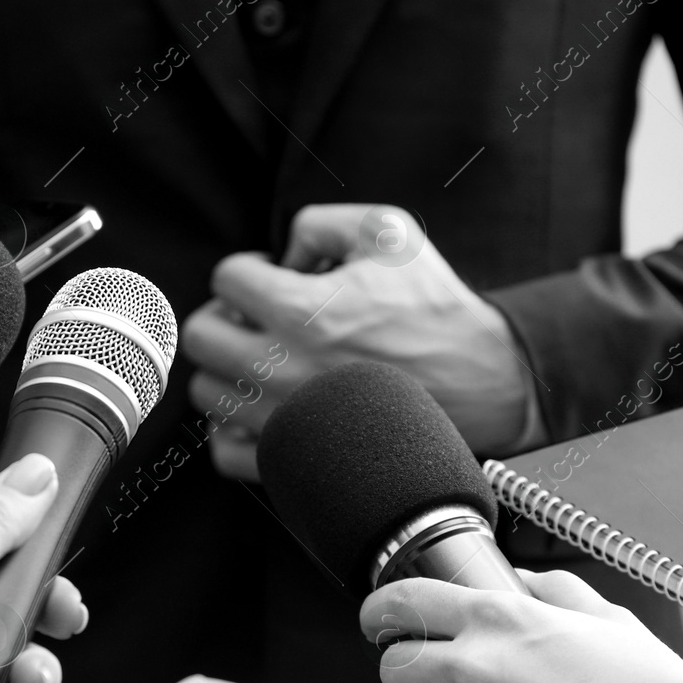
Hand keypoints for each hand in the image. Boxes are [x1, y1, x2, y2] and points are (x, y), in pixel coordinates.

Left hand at [182, 204, 538, 480]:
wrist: (481, 381)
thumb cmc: (435, 308)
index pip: (225, 278)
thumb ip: (319, 223)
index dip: (249, 269)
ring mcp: (283, 419)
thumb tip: (282, 254)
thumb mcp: (390, 231)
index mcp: (301, 312)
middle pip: (200, 337)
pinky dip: (234, 431)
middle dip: (226, 317)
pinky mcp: (294, 459)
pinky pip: (225, 453)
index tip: (274, 277)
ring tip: (267, 360)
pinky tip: (264, 407)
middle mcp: (281, 369)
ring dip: (228, 370)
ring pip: (207, 393)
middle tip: (261, 319)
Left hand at [364, 571, 682, 682]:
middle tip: (429, 661)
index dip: (381, 608)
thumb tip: (522, 580)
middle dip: (405, 661)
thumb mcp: (601, 615)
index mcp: (499, 616)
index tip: (383, 615)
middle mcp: (474, 664)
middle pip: (389, 662)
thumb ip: (550, 589)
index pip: (401, 601)